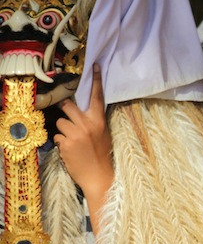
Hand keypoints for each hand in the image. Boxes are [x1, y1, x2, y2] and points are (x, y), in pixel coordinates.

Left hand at [54, 65, 112, 204]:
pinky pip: (57, 136)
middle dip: (65, 110)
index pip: (97, 97)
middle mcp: (87, 124)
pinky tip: (70, 151)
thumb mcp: (104, 136)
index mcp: (99, 121)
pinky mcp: (65, 143)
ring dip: (63, 131)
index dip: (95, 81)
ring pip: (60, 122)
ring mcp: (75, 134)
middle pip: (68, 106)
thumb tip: (82, 112)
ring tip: (73, 142)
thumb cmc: (102, 156)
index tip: (94, 66)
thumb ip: (94, 122)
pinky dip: (61, 143)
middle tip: (68, 117)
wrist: (99, 177)